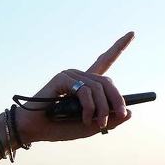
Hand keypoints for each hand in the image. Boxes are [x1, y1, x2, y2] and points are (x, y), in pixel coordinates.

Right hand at [16, 31, 134, 143]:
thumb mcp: (88, 127)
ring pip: (98, 88)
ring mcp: (69, 76)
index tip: (132, 34)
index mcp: (84, 85)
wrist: (33, 130)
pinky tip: (83, 117)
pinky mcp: (61, 79)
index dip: (117, 48)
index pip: (104, 62)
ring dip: (102, 108)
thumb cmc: (57, 128)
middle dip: (117, 99)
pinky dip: (88, 106)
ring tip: (98, 123)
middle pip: (107, 82)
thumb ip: (108, 121)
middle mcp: (78, 77)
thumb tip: (129, 112)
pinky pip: (84, 90)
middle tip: (120, 114)